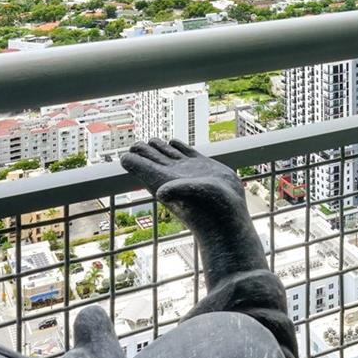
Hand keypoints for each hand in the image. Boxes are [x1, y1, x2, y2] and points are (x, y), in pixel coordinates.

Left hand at [120, 139, 245, 223]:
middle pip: (149, 158)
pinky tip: (172, 142)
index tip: (126, 152)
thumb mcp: (193, 196)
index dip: (131, 158)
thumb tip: (160, 192)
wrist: (231, 216)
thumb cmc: (211, 210)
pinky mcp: (203, 165)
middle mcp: (171, 175)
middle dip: (141, 150)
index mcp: (161, 179)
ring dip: (157, 147)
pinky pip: (185, 151)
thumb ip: (177, 190)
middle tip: (134, 144)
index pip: (138, 165)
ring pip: (166, 153)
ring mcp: (186, 169)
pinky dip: (177, 145)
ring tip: (149, 142)